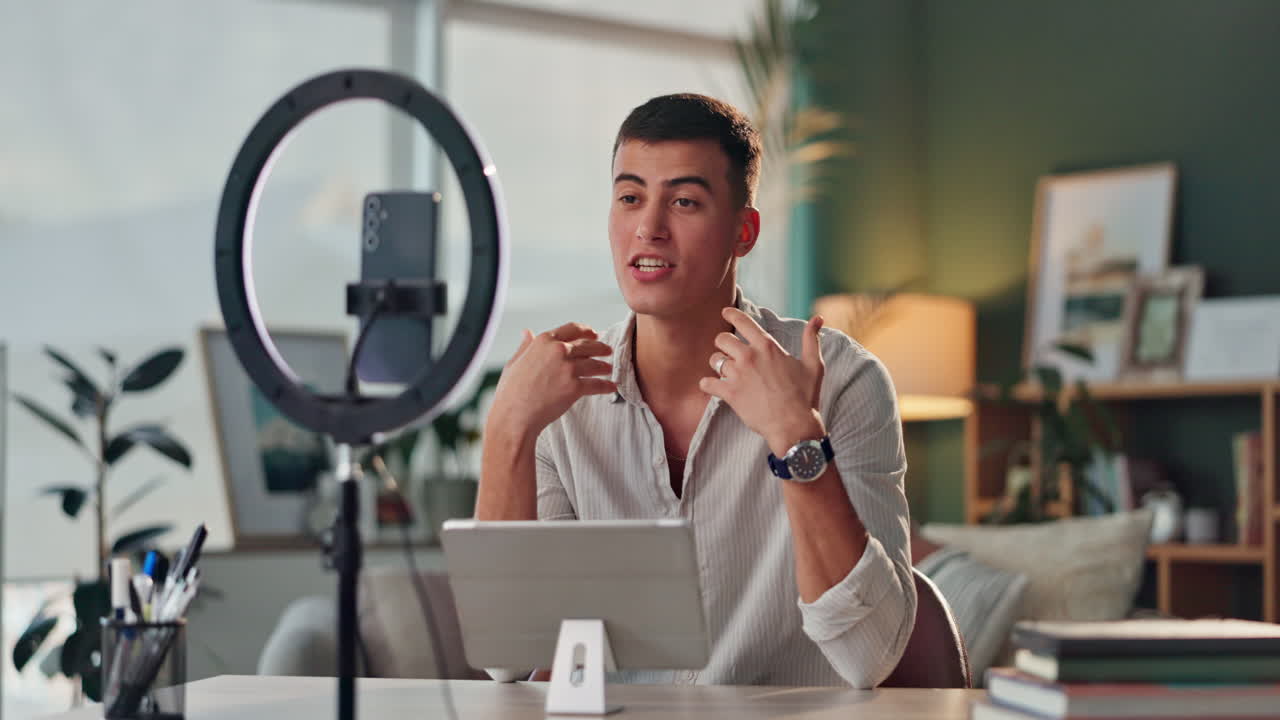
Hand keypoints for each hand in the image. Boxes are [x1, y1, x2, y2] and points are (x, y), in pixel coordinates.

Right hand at [487, 322, 616, 438]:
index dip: (586, 331)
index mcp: (544, 341)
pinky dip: (606, 386)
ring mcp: (568, 369)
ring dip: (604, 367)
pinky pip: (597, 385)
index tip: (594, 334)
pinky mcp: (575, 387)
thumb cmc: (510, 392)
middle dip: (600, 347)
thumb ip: (525, 346)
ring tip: (608, 369)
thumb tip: (527, 332)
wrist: (514, 416)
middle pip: (588, 345)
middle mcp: (558, 351)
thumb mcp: (514, 362)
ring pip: (594, 364)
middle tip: (607, 351)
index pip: (572, 328)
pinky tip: (612, 387)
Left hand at [699, 308, 825, 455]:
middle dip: (723, 344)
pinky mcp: (730, 393)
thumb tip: (818, 318)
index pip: (743, 322)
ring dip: (718, 364)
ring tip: (725, 372)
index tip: (725, 312)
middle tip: (728, 352)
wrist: (794, 426)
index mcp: (768, 347)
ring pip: (715, 359)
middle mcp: (750, 357)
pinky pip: (707, 383)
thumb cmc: (805, 396)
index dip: (731, 313)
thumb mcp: (814, 364)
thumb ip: (812, 339)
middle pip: (722, 339)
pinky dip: (707, 384)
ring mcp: (738, 375)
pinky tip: (712, 386)